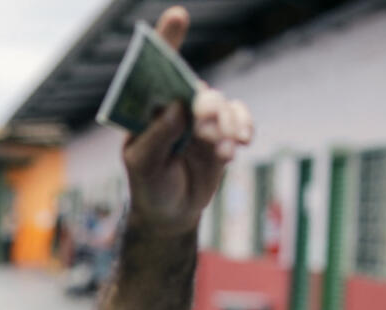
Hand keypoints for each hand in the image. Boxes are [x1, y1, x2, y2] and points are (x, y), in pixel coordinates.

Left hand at [124, 6, 252, 236]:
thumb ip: (156, 137)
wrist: (170, 213)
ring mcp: (200, 118)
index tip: (178, 14)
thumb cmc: (149, 187)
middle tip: (206, 130)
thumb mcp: (143, 166)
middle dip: (206, 107)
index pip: (156, 68)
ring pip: (221, 104)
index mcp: (148, 109)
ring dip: (226, 125)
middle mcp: (174, 106)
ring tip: (221, 152)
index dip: (167, 39)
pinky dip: (242, 128)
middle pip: (196, 88)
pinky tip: (242, 143)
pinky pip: (240, 118)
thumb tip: (176, 107)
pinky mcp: (222, 132)